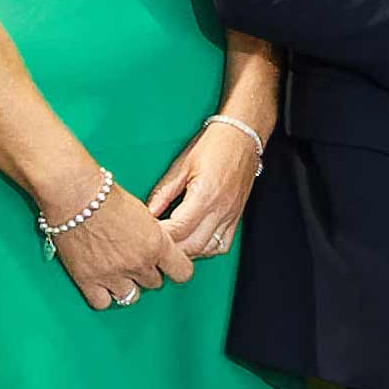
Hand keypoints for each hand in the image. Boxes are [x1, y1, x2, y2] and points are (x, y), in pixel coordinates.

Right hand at [46, 173, 194, 311]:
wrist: (75, 195)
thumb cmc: (106, 195)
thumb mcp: (143, 212)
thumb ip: (153, 234)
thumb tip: (156, 245)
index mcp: (157, 244)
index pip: (183, 273)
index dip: (175, 269)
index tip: (167, 265)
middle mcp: (139, 263)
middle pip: (154, 283)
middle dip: (146, 273)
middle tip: (134, 260)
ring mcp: (113, 274)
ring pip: (130, 296)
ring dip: (126, 286)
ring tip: (116, 272)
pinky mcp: (88, 279)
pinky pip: (102, 303)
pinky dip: (102, 296)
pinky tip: (100, 283)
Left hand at [148, 116, 264, 260]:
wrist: (243, 136)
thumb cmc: (213, 145)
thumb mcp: (181, 166)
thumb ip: (163, 193)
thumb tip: (146, 214)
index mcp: (205, 194)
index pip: (179, 228)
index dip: (160, 236)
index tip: (145, 234)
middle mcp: (221, 209)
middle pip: (192, 245)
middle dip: (171, 249)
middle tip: (153, 244)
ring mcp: (231, 215)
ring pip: (207, 249)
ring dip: (187, 252)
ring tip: (171, 245)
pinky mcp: (236, 217)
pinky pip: (222, 245)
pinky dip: (206, 249)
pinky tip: (193, 242)